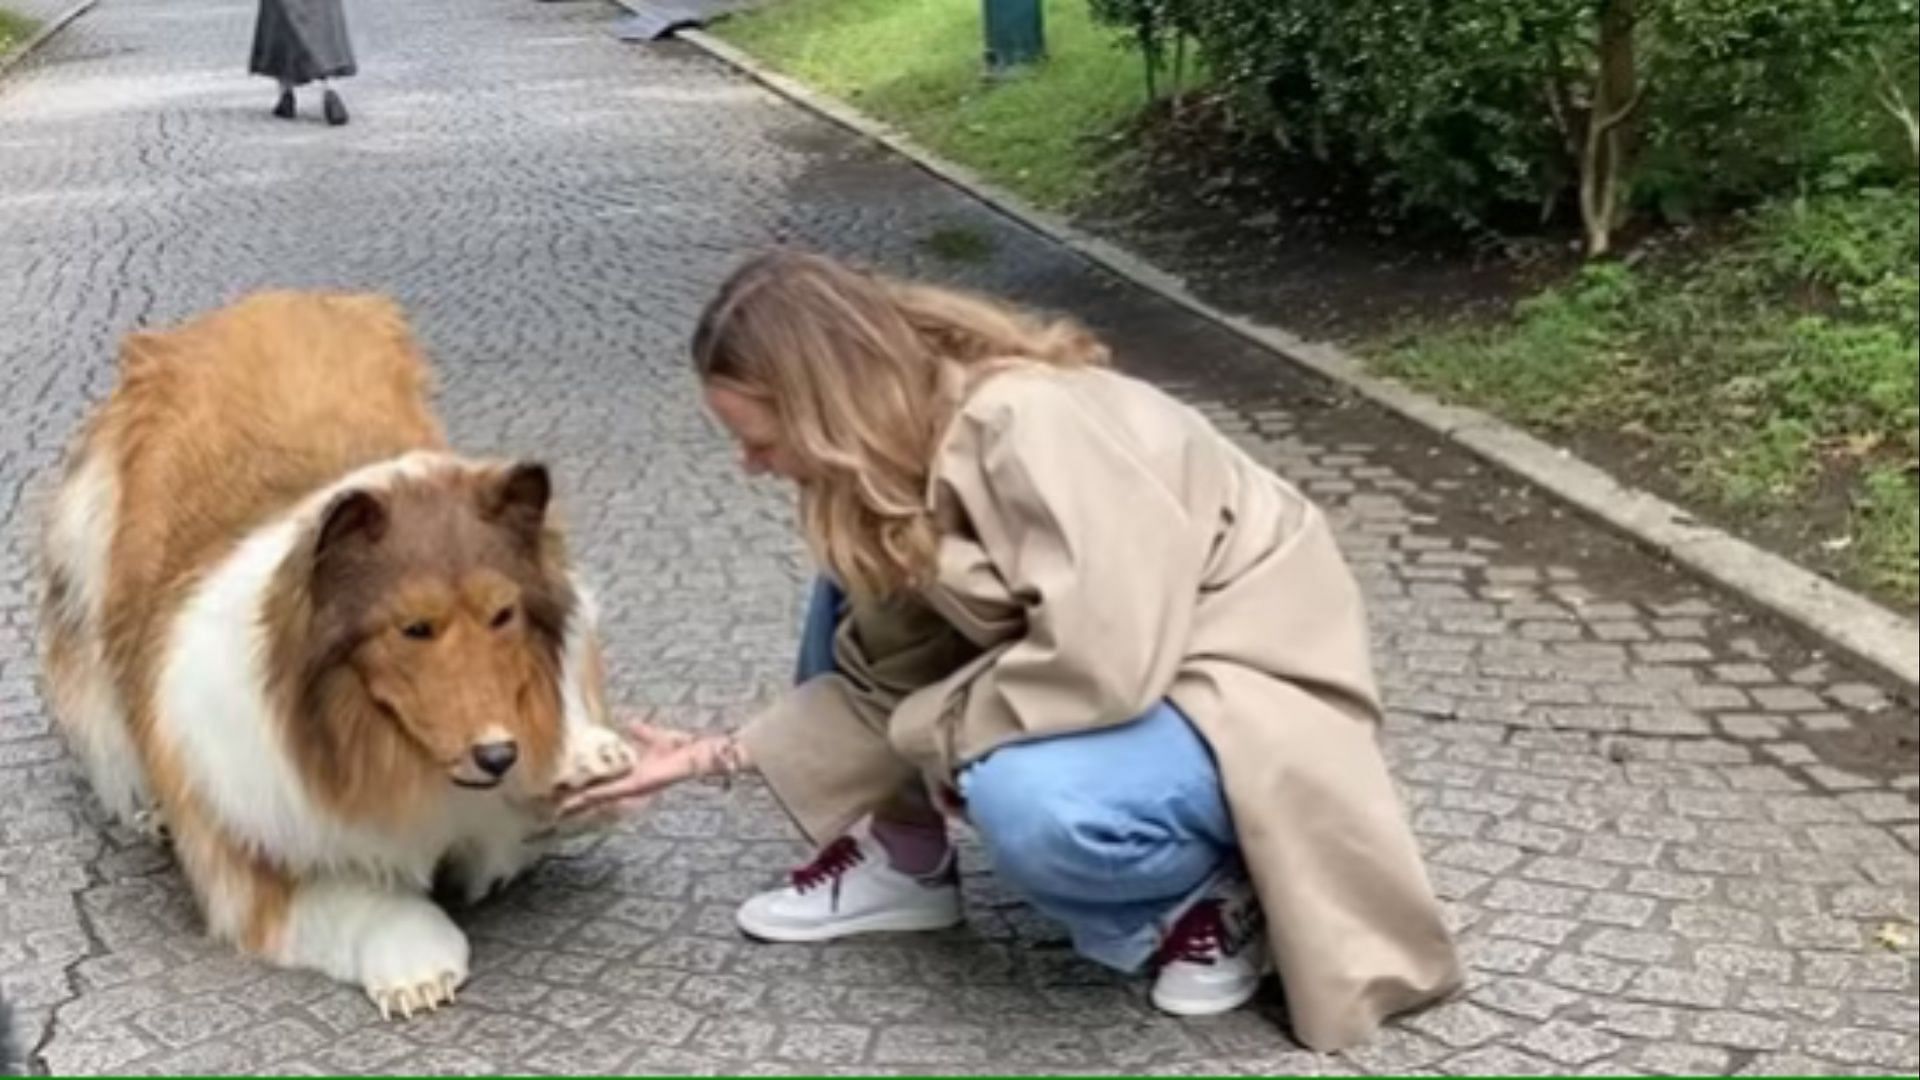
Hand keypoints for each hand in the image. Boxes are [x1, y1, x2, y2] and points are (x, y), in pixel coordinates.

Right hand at [556, 721, 730, 816]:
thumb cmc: (683, 749)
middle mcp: (631, 784)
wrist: (700, 755)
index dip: (586, 788)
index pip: (605, 783)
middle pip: (600, 796)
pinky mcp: (638, 785)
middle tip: (557, 808)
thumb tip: (630, 723)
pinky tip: (581, 799)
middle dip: (579, 803)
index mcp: (634, 774)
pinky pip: (613, 791)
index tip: (567, 791)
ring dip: (582, 803)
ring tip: (561, 809)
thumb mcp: (657, 738)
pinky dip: (597, 795)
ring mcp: (634, 787)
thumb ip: (642, 733)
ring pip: (601, 798)